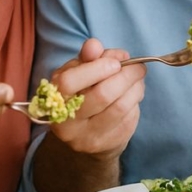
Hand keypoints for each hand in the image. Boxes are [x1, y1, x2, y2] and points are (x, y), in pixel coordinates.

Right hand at [46, 38, 145, 157]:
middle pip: (102, 95)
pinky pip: (129, 118)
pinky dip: (135, 102)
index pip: (69, 82)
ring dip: (136, 88)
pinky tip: (133, 96)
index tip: (116, 62)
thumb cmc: (82, 93)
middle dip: (126, 76)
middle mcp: (66, 123)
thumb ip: (87, 58)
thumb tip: (94, 45)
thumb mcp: (79, 72)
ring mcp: (86, 138)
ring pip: (120, 107)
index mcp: (54, 99)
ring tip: (138, 79)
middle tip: (138, 67)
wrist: (86, 133)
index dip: (97, 68)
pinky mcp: (106, 145)